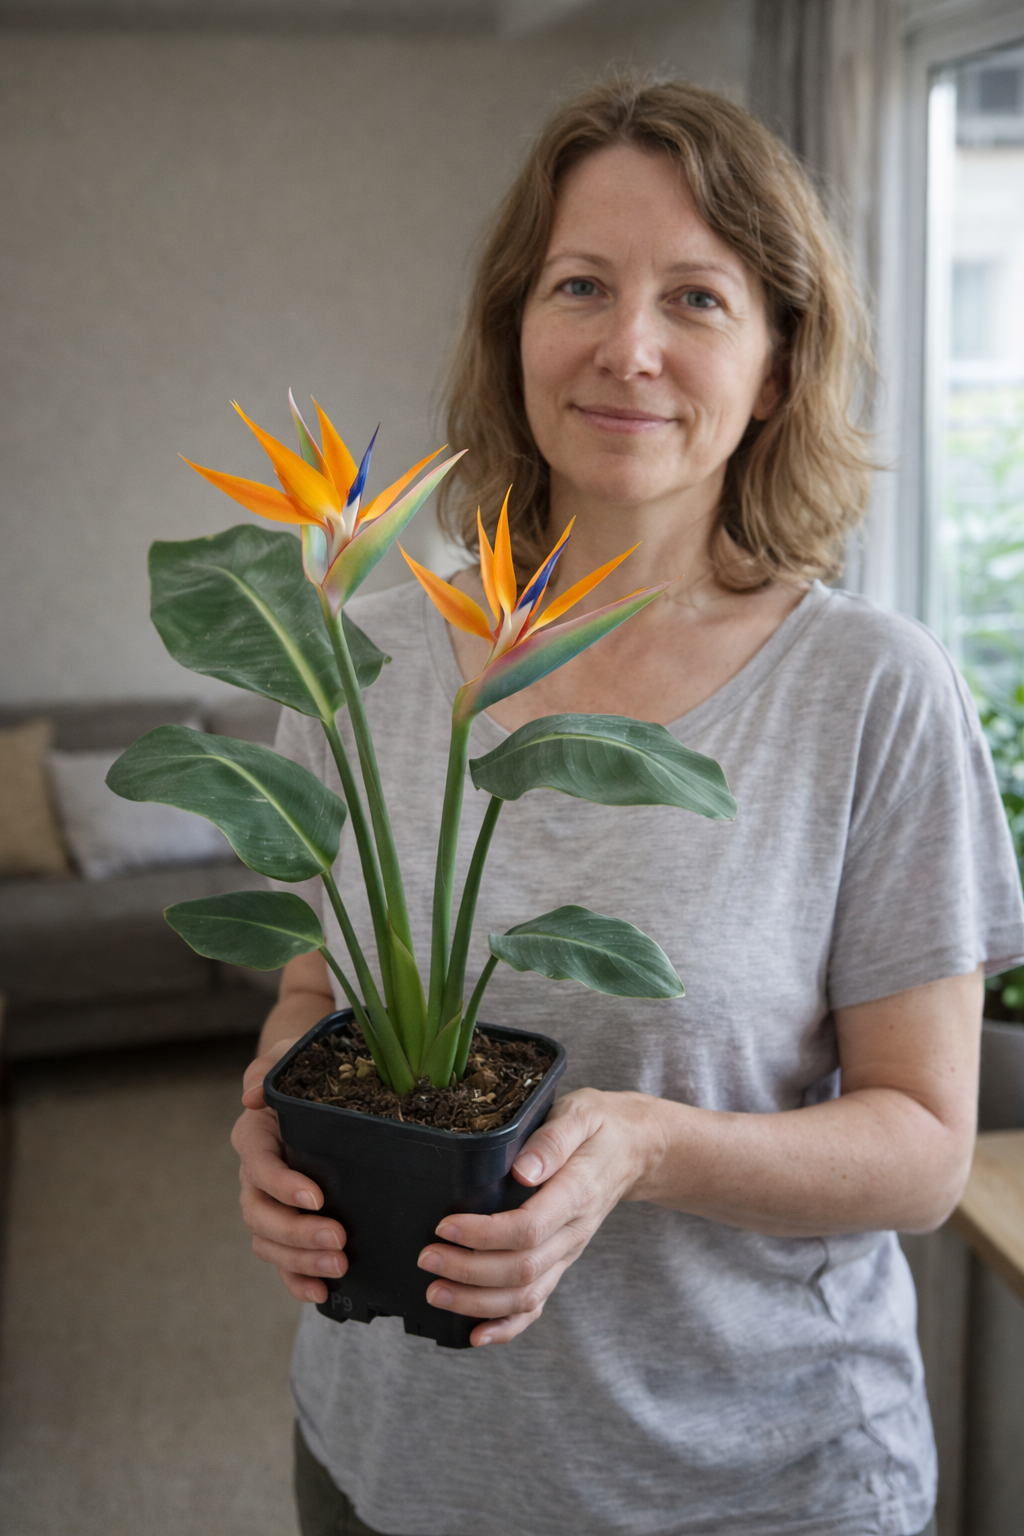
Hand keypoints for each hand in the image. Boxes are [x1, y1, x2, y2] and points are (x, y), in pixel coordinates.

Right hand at [231, 1039, 348, 1303]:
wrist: (311, 1091)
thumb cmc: (303, 1071)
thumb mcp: (289, 1057)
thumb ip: (269, 1069)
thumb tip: (252, 1094)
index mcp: (255, 1135)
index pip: (258, 1163)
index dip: (282, 1184)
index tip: (317, 1197)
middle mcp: (254, 1174)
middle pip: (259, 1213)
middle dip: (296, 1232)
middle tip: (339, 1239)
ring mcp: (266, 1204)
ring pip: (268, 1241)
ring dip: (300, 1259)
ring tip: (340, 1266)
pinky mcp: (284, 1226)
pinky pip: (281, 1261)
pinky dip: (297, 1279)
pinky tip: (322, 1293)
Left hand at [416, 1088, 664, 1347]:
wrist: (634, 1150)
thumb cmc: (598, 1126)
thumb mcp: (579, 1115)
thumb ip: (552, 1141)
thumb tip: (523, 1170)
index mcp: (577, 1193)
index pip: (529, 1228)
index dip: (484, 1235)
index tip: (445, 1226)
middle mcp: (574, 1231)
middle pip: (522, 1269)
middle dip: (469, 1271)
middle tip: (426, 1257)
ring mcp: (568, 1252)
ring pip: (526, 1295)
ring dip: (477, 1302)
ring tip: (435, 1292)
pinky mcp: (560, 1262)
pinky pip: (537, 1304)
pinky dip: (506, 1326)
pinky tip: (475, 1335)